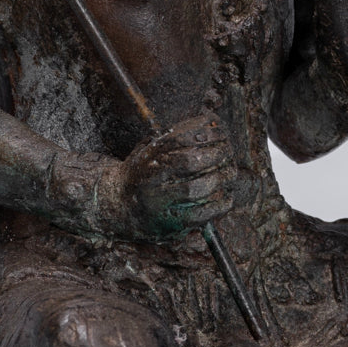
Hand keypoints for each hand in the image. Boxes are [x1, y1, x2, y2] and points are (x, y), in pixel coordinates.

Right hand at [98, 114, 235, 241]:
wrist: (116, 206)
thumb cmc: (141, 173)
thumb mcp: (149, 149)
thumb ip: (173, 137)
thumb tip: (210, 122)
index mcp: (148, 157)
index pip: (180, 139)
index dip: (205, 133)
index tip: (221, 131)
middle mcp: (152, 179)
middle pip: (190, 162)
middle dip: (216, 154)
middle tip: (228, 151)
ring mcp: (160, 203)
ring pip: (196, 188)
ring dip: (220, 178)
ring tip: (230, 172)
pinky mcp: (170, 224)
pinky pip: (200, 214)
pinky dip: (219, 204)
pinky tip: (226, 196)